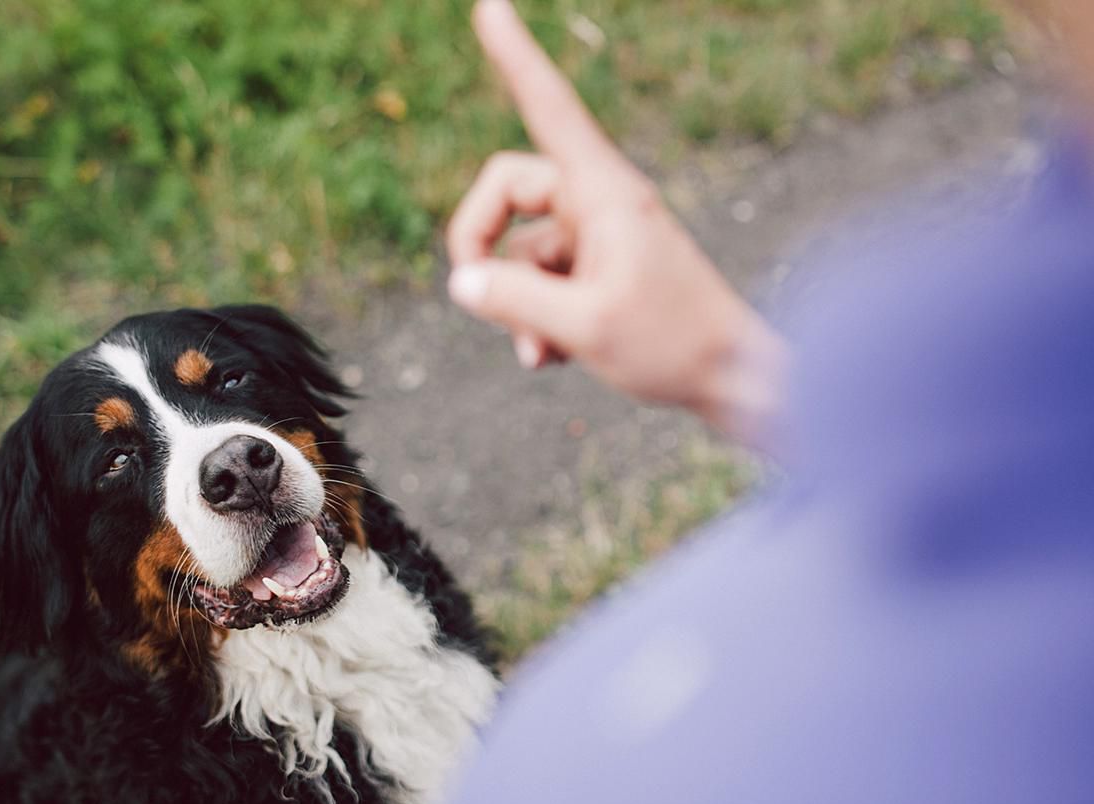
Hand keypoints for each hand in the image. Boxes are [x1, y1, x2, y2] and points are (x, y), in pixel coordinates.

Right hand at [446, 0, 786, 442]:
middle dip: (481, 244)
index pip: (549, 109)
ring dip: (517, 305)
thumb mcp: (585, 325)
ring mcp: (597, 237)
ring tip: (543, 353)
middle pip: (507, 188)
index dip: (516, 59)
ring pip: (521, 250)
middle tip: (472, 295)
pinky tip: (553, 356)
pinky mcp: (598, 270)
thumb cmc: (673, 343)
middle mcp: (597, 203)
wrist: (731, 377)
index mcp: (604, 193)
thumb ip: (514, 301)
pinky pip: (542, 280)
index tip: (489, 7)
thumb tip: (460, 281)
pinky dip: (537, 317)